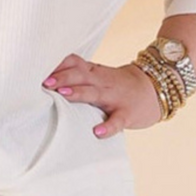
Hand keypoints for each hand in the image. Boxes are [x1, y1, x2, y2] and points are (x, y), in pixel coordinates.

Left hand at [41, 54, 164, 135]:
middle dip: (62, 77)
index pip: (75, 63)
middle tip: (44, 82)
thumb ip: (77, 75)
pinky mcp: (127, 114)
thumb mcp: (99, 76)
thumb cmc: (119, 85)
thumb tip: (46, 80)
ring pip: (95, 93)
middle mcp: (103, 82)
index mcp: (95, 73)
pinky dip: (108, 126)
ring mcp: (115, 97)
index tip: (38, 67)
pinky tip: (97, 132)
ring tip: (63, 95)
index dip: (58, 64)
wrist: (156, 89)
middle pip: (81, 75)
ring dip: (78, 93)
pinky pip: (117, 120)